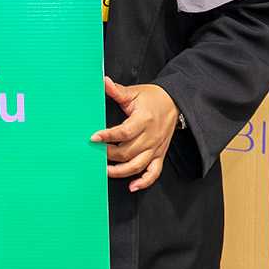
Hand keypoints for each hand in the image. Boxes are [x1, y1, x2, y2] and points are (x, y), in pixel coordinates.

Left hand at [91, 77, 178, 192]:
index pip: (123, 132)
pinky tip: (132, 186)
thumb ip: (117, 90)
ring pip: (137, 165)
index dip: (107, 136)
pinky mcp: (159, 155)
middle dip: (109, 154)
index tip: (93, 138)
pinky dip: (144, 182)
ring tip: (106, 171)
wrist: (174, 102)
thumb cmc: (153, 98)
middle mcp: (150, 137)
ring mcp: (155, 148)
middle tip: (95, 153)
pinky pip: (153, 173)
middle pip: (127, 152)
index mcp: (143, 120)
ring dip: (121, 171)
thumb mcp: (134, 93)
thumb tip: (103, 82)